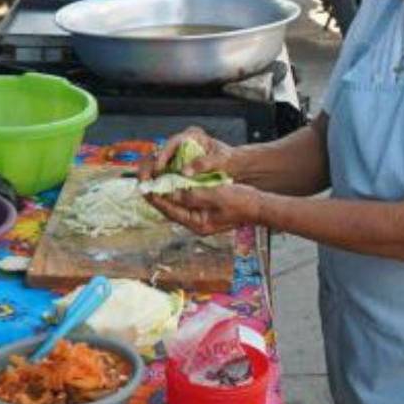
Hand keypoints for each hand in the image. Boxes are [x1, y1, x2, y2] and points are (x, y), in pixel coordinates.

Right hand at [139, 127, 231, 180]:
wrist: (235, 165)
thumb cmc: (230, 160)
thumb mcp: (221, 161)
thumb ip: (204, 164)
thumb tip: (184, 172)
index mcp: (193, 135)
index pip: (173, 142)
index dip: (164, 155)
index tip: (159, 168)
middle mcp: (182, 141)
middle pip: (160, 150)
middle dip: (150, 164)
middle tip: (144, 179)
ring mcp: (178, 153)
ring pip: (157, 160)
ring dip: (149, 173)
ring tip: (144, 186)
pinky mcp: (176, 164)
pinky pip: (162, 170)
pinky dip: (156, 179)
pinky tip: (152, 189)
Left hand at [145, 183, 262, 235]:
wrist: (259, 206)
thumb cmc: (242, 201)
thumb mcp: (217, 195)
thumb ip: (193, 195)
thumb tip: (172, 193)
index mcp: (198, 223)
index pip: (170, 210)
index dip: (156, 198)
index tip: (144, 186)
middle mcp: (196, 223)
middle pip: (170, 209)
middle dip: (158, 195)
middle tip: (146, 181)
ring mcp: (201, 218)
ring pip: (177, 205)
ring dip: (167, 193)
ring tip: (155, 180)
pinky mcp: (205, 211)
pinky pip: (186, 202)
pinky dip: (178, 192)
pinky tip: (173, 183)